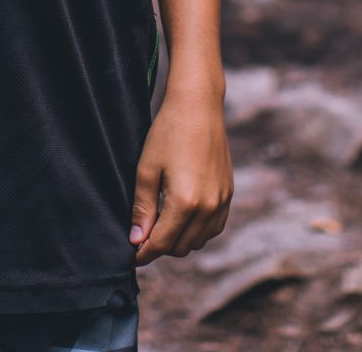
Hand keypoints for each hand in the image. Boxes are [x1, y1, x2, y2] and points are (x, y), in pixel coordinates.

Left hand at [130, 83, 233, 263]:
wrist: (198, 107)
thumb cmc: (168, 133)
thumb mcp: (146, 170)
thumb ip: (142, 208)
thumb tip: (137, 240)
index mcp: (185, 202)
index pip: (162, 243)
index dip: (144, 253)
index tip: (132, 255)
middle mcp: (208, 206)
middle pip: (181, 247)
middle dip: (161, 247)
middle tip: (144, 235)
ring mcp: (222, 201)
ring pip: (199, 241)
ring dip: (180, 240)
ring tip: (162, 224)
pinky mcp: (229, 194)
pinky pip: (214, 228)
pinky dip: (198, 231)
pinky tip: (183, 217)